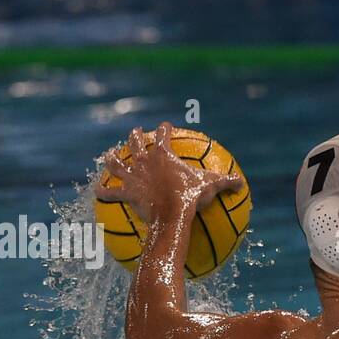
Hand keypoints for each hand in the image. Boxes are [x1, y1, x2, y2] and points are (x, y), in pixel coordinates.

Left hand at [95, 121, 241, 224]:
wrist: (172, 213)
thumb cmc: (190, 197)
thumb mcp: (211, 186)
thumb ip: (226, 182)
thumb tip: (241, 182)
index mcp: (163, 155)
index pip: (163, 136)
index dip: (165, 129)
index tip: (165, 126)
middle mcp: (144, 161)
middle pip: (136, 144)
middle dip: (135, 137)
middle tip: (135, 133)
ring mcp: (134, 177)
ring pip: (117, 164)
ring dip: (112, 159)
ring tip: (108, 156)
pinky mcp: (127, 193)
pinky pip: (111, 193)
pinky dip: (103, 193)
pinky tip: (96, 192)